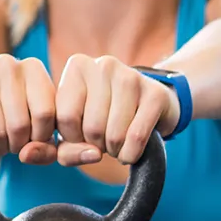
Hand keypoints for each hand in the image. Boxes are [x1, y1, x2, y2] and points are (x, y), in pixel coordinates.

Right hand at [0, 54, 63, 164]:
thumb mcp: (36, 126)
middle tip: (14, 145)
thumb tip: (29, 154)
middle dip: (19, 146)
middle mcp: (7, 66)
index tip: (35, 140)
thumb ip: (47, 146)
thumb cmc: (11, 116)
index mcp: (33, 68)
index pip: (46, 113)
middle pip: (20, 124)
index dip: (42, 138)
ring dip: (0, 150)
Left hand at [48, 54, 177, 165]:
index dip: (72, 139)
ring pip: (114, 134)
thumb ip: (67, 151)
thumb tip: (93, 155)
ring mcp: (132, 76)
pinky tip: (131, 151)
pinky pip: (137, 137)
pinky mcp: (156, 93)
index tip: (82, 137)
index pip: (65, 117)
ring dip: (114, 151)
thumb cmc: (103, 118)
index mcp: (77, 66)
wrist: (147, 105)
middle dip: (96, 145)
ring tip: (116, 144)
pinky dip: (131, 153)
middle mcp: (104, 65)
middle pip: (91, 127)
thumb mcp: (76, 131)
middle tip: (103, 141)